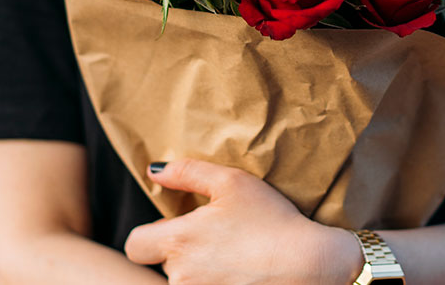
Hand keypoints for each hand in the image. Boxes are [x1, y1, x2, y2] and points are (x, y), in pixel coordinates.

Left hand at [124, 159, 363, 284]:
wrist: (309, 264)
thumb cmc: (272, 220)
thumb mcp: (232, 183)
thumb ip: (187, 173)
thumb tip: (154, 170)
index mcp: (179, 241)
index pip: (135, 244)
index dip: (149, 236)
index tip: (175, 229)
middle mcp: (181, 275)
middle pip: (162, 264)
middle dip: (179, 252)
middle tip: (214, 240)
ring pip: (183, 281)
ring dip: (198, 271)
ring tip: (232, 256)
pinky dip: (215, 282)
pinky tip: (239, 274)